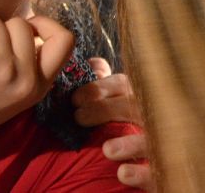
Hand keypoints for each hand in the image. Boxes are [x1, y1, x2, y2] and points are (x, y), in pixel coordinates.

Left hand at [72, 57, 153, 190]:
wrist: (151, 158)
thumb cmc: (124, 119)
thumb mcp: (117, 98)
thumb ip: (104, 85)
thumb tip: (94, 64)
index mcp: (139, 95)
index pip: (122, 84)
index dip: (97, 89)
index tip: (74, 100)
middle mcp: (154, 114)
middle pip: (132, 108)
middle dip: (103, 111)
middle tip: (78, 118)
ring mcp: (162, 141)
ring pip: (151, 139)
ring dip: (130, 143)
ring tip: (107, 150)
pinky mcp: (162, 168)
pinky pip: (157, 171)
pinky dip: (142, 173)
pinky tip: (123, 173)